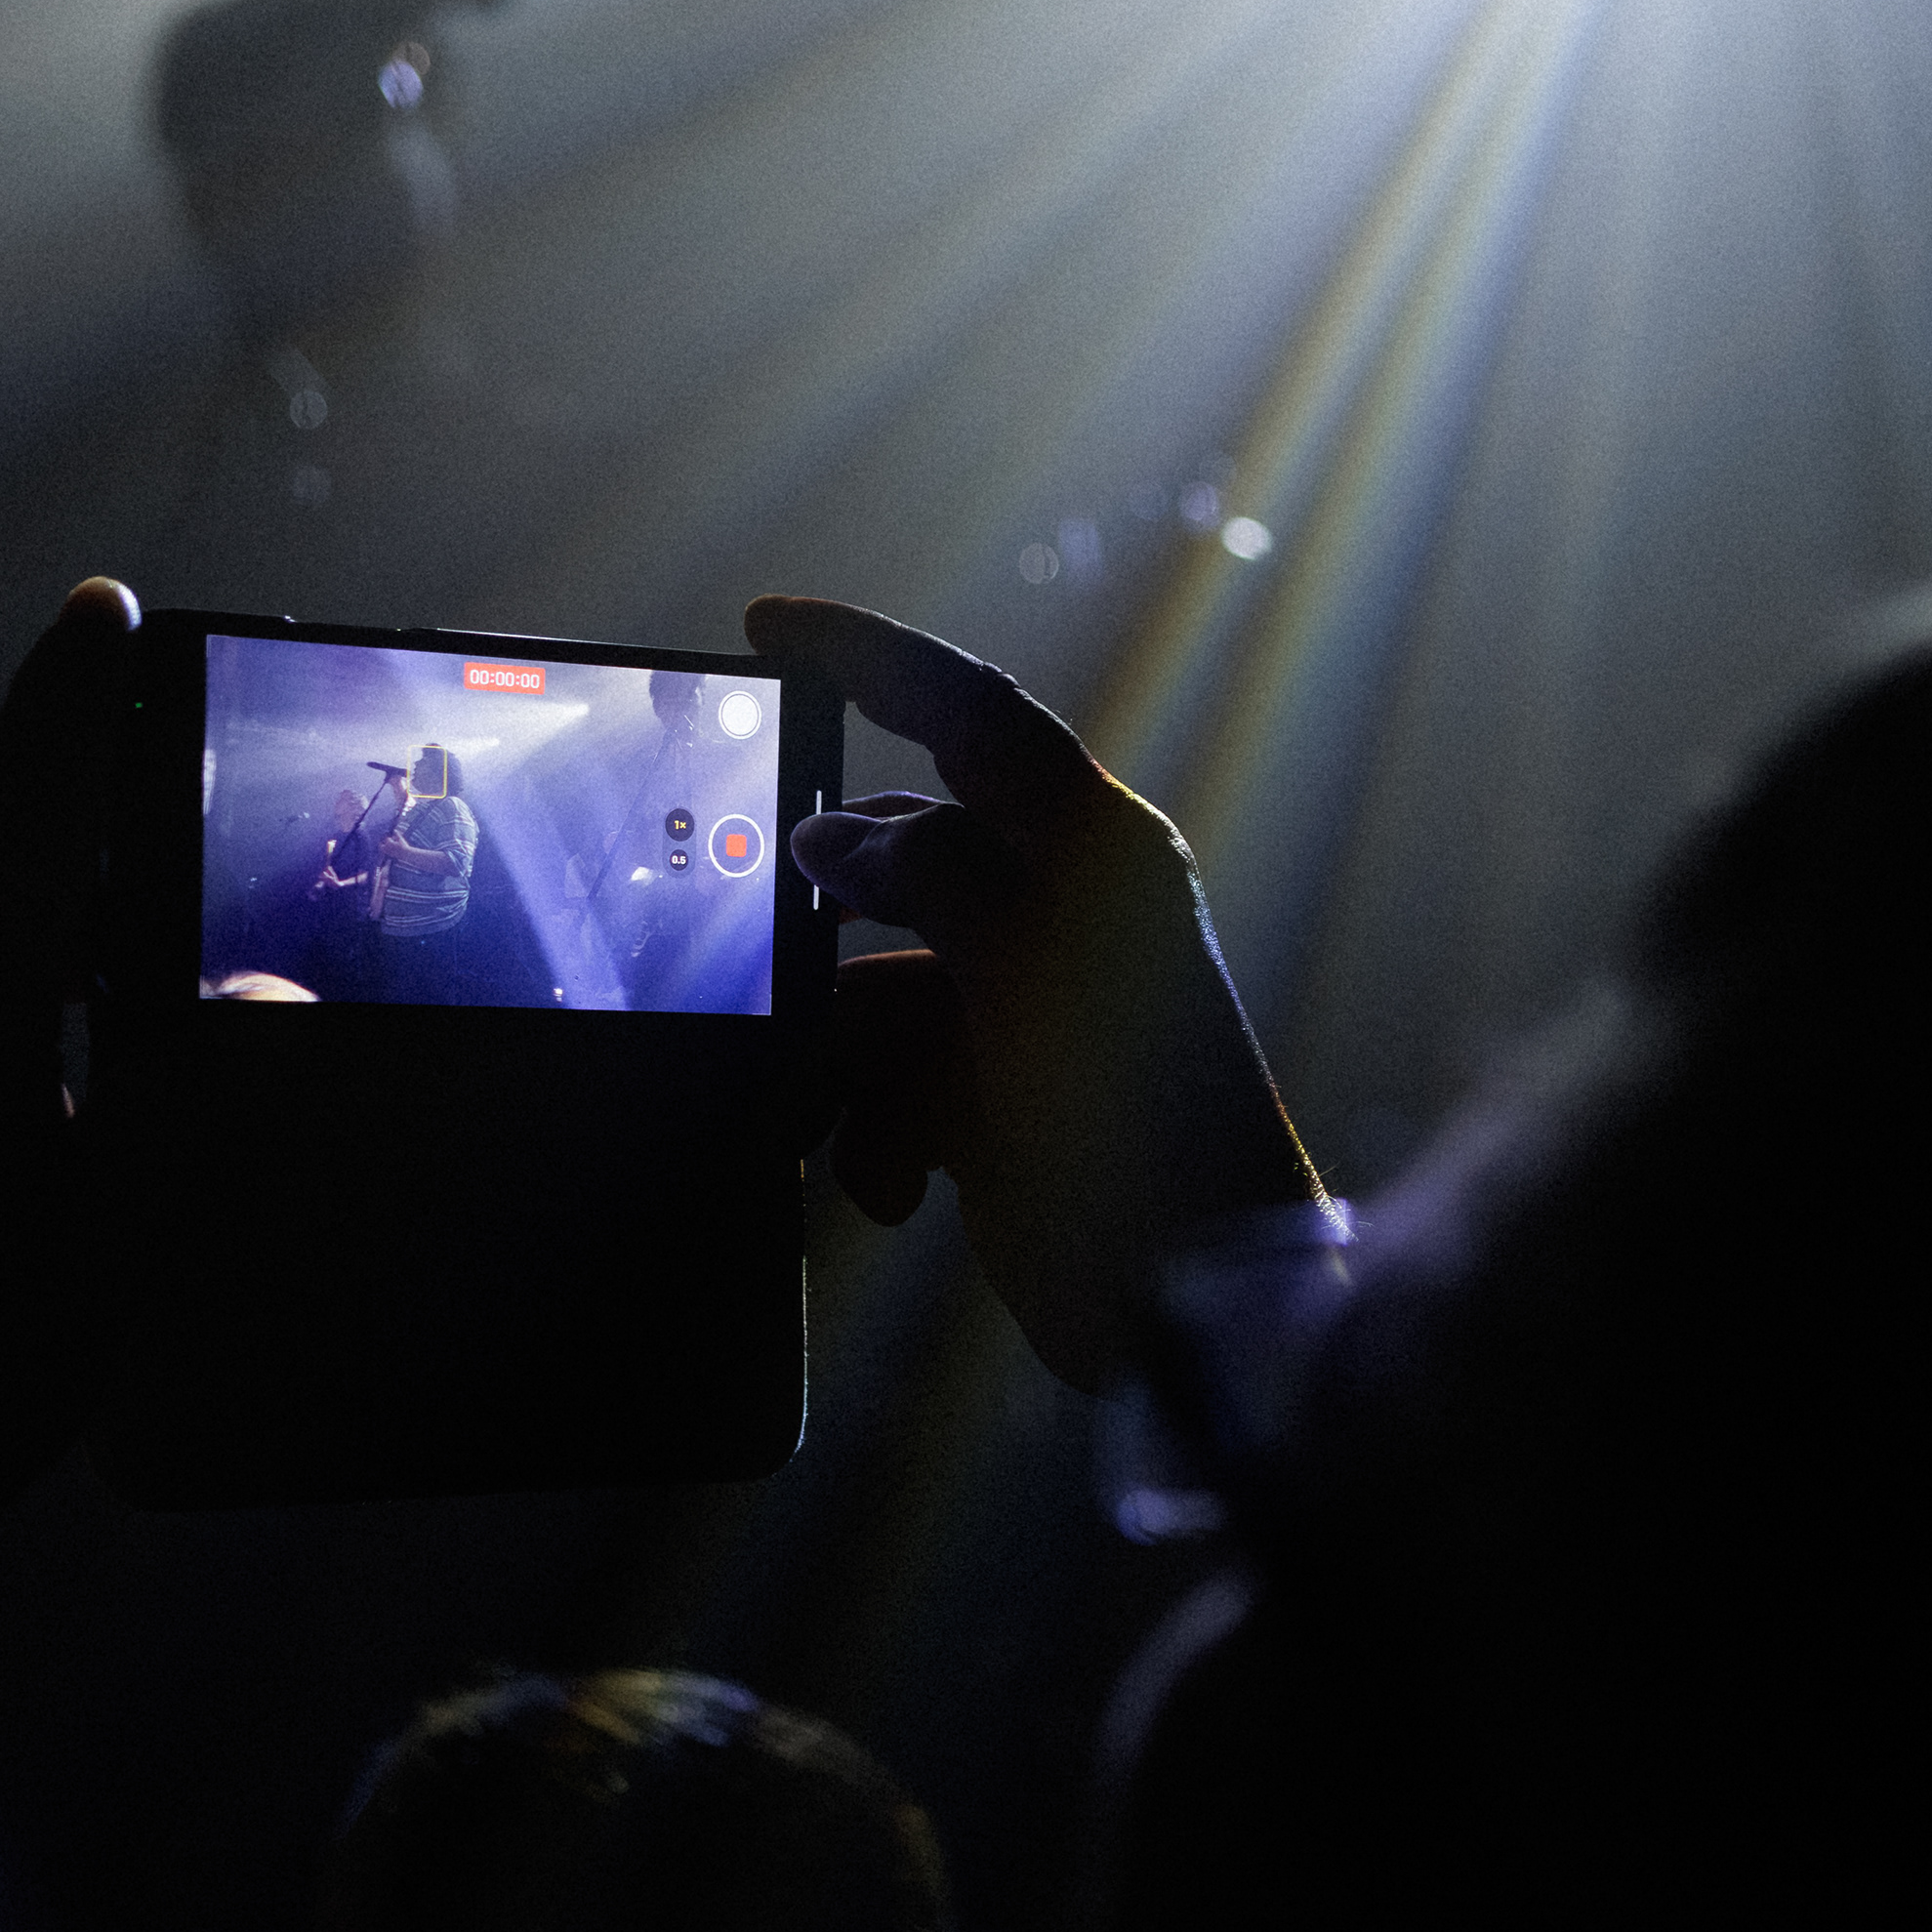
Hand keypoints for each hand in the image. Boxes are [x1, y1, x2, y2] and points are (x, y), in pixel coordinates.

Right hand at [745, 596, 1323, 1387]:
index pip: (970, 715)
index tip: (765, 626)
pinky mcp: (995, 1097)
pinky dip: (873, 1133)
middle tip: (744, 960)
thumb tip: (833, 835)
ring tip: (821, 1133)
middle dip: (820, 932)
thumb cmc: (1140, 1132)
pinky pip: (887, 1078)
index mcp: (1093, 853)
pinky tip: (894, 1188)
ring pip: (871, 986)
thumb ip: (931, 878)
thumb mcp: (1029, 978)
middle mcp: (1059, 914)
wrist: (1187, 1304)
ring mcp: (1022, 1008)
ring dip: (839, 1065)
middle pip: (894, 867)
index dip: (869, 657)